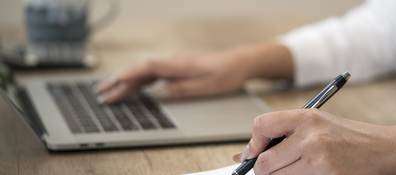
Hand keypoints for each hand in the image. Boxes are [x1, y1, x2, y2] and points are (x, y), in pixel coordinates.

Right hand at [97, 43, 292, 102]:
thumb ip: (182, 89)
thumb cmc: (226, 74)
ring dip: (127, 82)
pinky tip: (132, 88)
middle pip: (141, 70)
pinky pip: (153, 73)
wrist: (239, 62)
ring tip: (110, 92)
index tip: (113, 85)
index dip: (128, 77)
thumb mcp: (207, 86)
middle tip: (102, 93)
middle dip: (120, 81)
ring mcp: (174, 63)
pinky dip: (139, 81)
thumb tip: (160, 93)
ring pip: (145, 71)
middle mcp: (173, 61)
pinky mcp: (177, 67)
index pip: (147, 68)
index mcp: (179, 64)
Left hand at [235, 109, 395, 174]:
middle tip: (274, 170)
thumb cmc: (351, 138)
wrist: (386, 149)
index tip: (253, 154)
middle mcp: (310, 135)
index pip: (261, 126)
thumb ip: (287, 134)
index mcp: (307, 116)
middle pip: (265, 161)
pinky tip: (311, 174)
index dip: (253, 143)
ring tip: (299, 170)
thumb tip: (246, 154)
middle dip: (264, 170)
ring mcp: (318, 158)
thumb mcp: (320, 125)